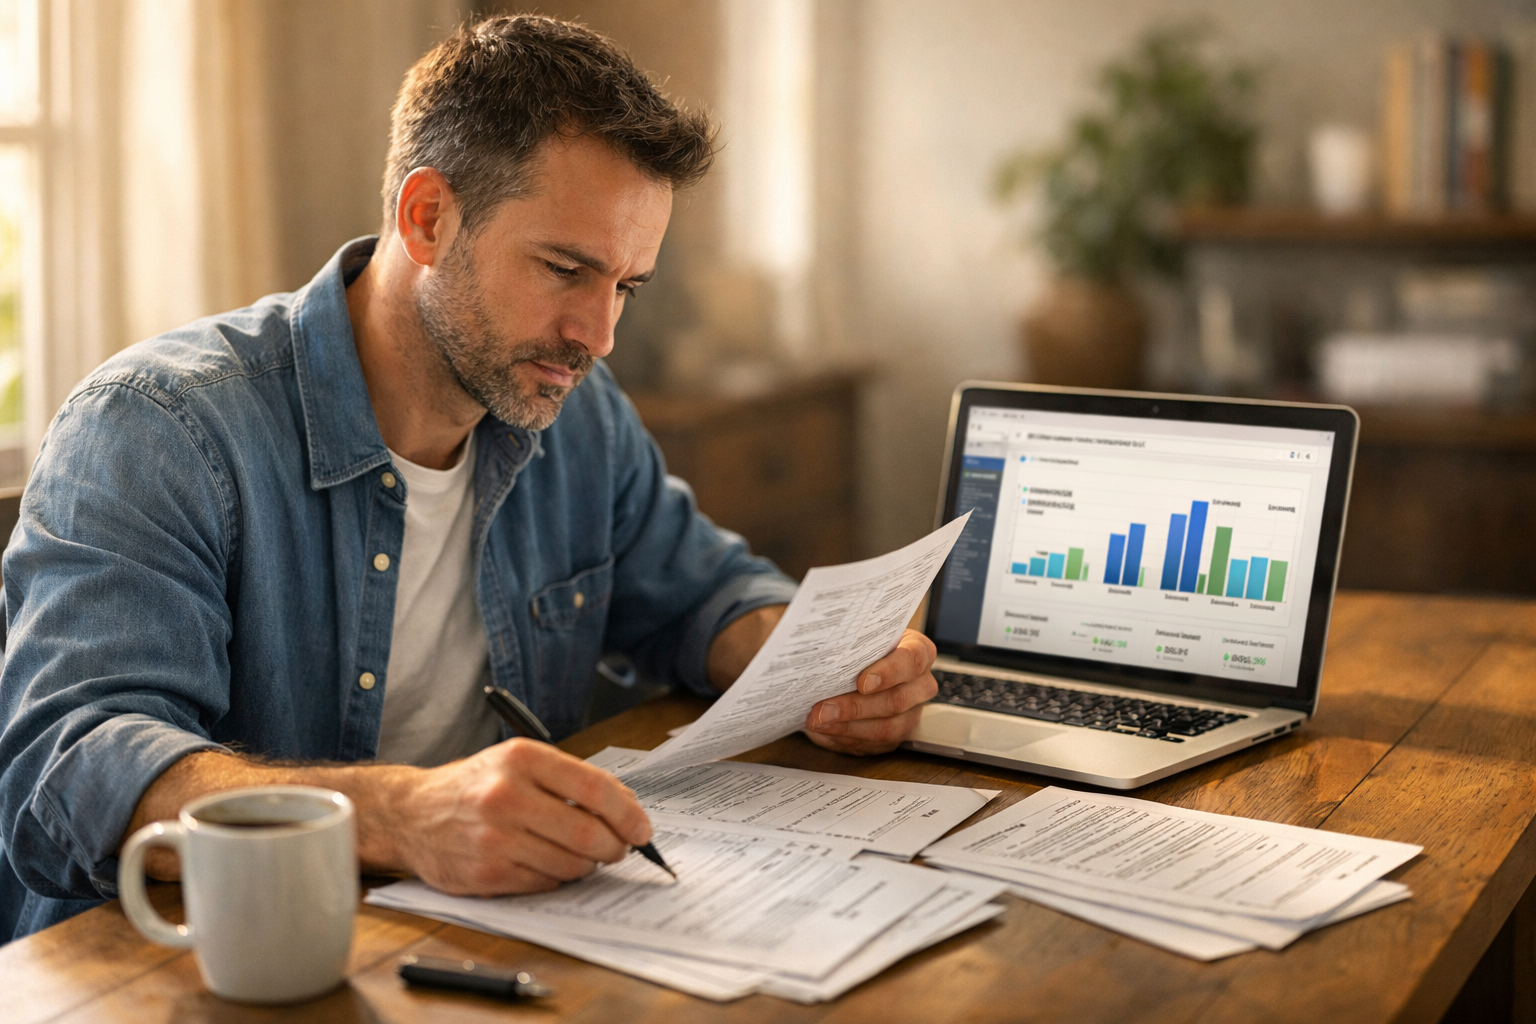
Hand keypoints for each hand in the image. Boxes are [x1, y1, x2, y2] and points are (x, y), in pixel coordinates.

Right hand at [391, 738, 652, 894]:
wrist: (410, 813)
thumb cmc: (474, 786)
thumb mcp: (517, 762)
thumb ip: (568, 779)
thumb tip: (625, 807)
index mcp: (521, 759)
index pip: (594, 788)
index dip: (627, 812)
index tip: (642, 828)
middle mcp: (506, 796)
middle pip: (587, 832)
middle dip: (614, 846)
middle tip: (620, 848)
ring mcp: (494, 838)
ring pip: (570, 863)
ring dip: (588, 864)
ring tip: (583, 855)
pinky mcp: (486, 873)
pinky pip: (545, 883)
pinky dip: (557, 877)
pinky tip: (549, 863)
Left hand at [804, 629, 937, 754]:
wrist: (849, 667)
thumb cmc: (854, 647)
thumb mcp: (850, 634)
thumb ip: (839, 634)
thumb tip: (799, 629)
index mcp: (916, 650)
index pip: (912, 660)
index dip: (889, 672)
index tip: (862, 682)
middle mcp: (920, 683)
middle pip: (897, 700)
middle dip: (855, 706)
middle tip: (822, 708)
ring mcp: (911, 711)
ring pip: (887, 727)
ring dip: (847, 726)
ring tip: (817, 720)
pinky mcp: (896, 734)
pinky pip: (875, 744)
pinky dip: (846, 737)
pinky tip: (824, 729)